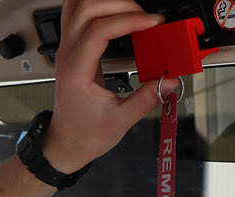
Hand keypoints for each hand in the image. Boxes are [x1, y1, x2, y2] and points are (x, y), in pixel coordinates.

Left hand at [41, 0, 177, 172]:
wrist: (65, 143)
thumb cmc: (83, 134)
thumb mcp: (119, 121)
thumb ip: (146, 98)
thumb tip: (169, 80)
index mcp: (76, 71)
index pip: (98, 29)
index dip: (128, 20)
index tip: (152, 23)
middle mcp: (67, 55)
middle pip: (87, 8)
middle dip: (121, 5)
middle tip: (146, 17)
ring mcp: (66, 50)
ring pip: (77, 5)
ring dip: (106, 2)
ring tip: (132, 11)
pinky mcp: (71, 49)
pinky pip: (75, 14)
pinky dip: (94, 6)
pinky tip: (112, 9)